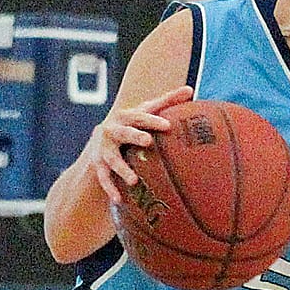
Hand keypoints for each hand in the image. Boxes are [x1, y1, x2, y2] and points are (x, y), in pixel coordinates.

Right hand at [91, 86, 193, 202]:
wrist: (102, 136)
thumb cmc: (133, 123)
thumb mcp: (146, 111)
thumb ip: (167, 101)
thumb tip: (190, 90)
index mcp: (126, 116)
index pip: (141, 117)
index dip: (153, 121)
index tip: (168, 126)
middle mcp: (112, 131)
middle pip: (123, 133)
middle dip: (134, 136)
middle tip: (148, 142)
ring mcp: (104, 149)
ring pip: (112, 159)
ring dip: (122, 169)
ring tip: (134, 180)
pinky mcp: (99, 165)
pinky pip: (104, 178)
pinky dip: (110, 188)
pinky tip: (119, 199)